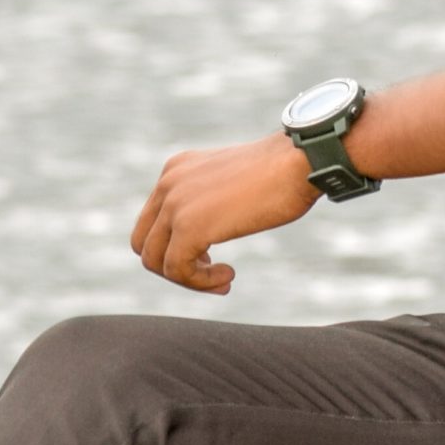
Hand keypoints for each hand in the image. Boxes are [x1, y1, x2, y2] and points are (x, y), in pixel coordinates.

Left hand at [130, 134, 320, 293]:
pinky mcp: (189, 226)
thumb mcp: (230, 183)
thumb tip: (203, 235)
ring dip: (189, 279)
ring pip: (154, 261)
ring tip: (224, 278)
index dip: (176, 248)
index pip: (152, 223)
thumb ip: (208, 201)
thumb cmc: (281, 175)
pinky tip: (229, 275)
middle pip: (145, 244)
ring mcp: (175, 203)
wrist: (299, 163)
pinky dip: (200, 282)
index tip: (210, 258)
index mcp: (175, 171)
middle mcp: (168, 183)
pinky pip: (176, 269)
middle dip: (175, 267)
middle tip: (212, 274)